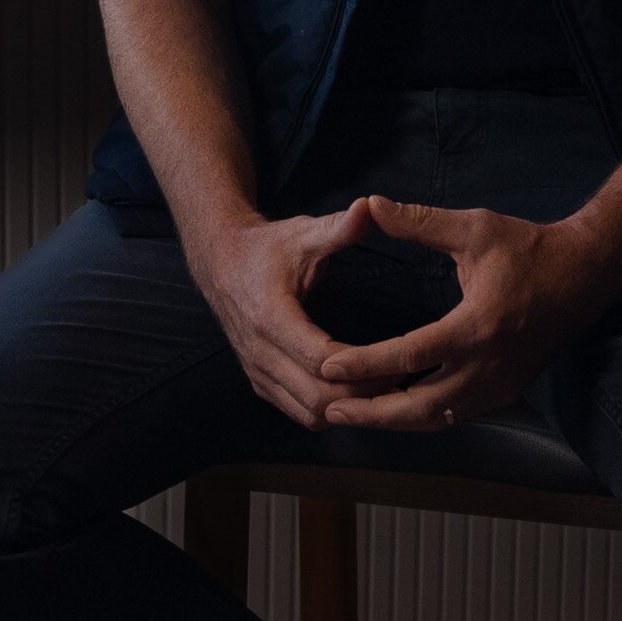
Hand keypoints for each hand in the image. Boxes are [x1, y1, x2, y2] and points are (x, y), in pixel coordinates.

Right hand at [181, 201, 379, 428]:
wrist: (219, 262)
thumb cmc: (267, 248)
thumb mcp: (302, 233)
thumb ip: (338, 227)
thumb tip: (370, 207)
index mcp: (272, 318)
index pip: (321, 361)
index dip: (362, 367)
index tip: (398, 358)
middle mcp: (260, 352)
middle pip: (319, 398)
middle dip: (363, 395)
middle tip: (402, 381)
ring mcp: (257, 371)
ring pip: (309, 414)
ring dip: (349, 409)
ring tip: (384, 389)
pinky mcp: (259, 381)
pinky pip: (298, 413)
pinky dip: (330, 411)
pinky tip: (356, 394)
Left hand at [314, 198, 612, 430]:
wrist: (584, 276)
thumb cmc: (528, 249)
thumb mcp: (474, 228)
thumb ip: (419, 222)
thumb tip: (369, 205)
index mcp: (477, 325)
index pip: (411, 354)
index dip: (365, 364)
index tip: (327, 366)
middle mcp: (489, 366)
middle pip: (420, 407)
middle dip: (371, 413)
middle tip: (328, 409)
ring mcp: (499, 386)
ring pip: (436, 419)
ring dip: (392, 421)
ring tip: (351, 415)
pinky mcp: (505, 392)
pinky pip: (455, 415)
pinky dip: (420, 417)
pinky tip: (391, 411)